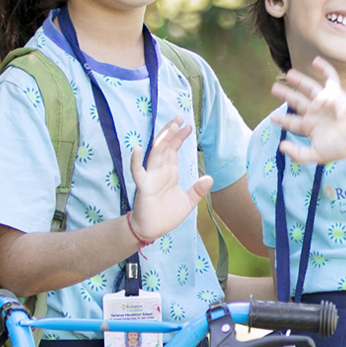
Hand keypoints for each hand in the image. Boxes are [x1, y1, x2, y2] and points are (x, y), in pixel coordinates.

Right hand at [129, 116, 211, 242]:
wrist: (153, 230)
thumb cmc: (167, 215)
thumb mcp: (188, 202)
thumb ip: (198, 190)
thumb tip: (210, 177)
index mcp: (170, 172)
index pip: (174, 149)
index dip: (180, 137)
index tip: (189, 125)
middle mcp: (160, 171)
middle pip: (166, 146)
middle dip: (172, 131)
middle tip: (179, 116)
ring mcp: (151, 177)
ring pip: (156, 154)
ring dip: (162, 140)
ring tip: (170, 126)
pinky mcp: (143, 186)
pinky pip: (138, 171)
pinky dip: (136, 161)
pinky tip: (137, 149)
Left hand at [270, 57, 345, 163]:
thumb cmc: (342, 146)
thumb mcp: (317, 155)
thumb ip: (298, 154)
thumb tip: (281, 146)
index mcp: (310, 126)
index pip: (292, 122)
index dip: (282, 120)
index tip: (272, 118)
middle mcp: (315, 112)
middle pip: (297, 101)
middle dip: (285, 95)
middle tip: (274, 89)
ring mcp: (324, 101)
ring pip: (308, 87)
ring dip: (298, 80)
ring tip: (287, 73)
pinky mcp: (335, 92)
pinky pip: (329, 77)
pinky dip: (324, 68)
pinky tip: (315, 61)